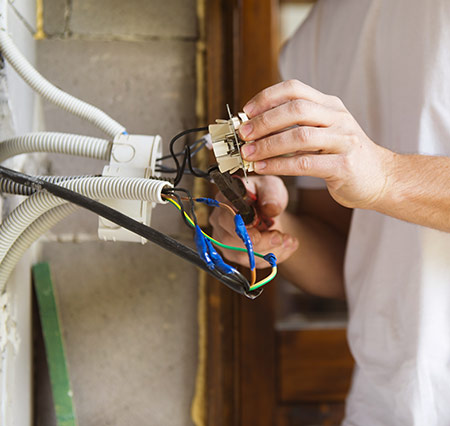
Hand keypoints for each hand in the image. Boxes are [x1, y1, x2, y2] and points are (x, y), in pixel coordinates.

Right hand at [209, 176, 297, 267]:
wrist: (269, 211)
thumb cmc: (265, 195)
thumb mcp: (271, 187)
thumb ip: (271, 194)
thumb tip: (270, 208)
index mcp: (224, 200)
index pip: (224, 218)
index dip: (240, 229)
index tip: (260, 233)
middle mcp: (219, 222)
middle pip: (230, 241)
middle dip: (259, 243)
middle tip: (280, 237)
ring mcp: (225, 240)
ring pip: (242, 255)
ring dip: (269, 251)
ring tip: (289, 240)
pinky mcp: (235, 254)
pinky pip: (253, 262)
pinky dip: (273, 256)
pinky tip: (286, 245)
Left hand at [239, 80, 394, 209]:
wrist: (381, 178)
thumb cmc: (343, 156)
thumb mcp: (324, 133)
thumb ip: (297, 127)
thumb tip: (256, 129)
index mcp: (330, 105)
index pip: (294, 88)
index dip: (266, 97)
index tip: (246, 112)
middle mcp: (338, 118)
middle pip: (296, 108)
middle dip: (264, 121)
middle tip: (243, 134)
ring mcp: (343, 140)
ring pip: (299, 136)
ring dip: (268, 145)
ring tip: (247, 154)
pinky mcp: (344, 165)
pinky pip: (304, 163)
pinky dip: (279, 165)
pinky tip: (263, 168)